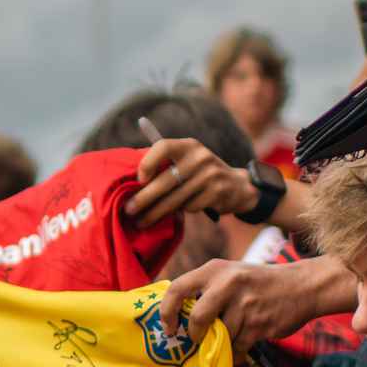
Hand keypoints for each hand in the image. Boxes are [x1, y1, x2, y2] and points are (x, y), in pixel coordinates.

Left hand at [127, 138, 256, 224]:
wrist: (237, 186)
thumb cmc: (200, 175)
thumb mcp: (187, 161)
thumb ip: (166, 164)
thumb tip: (132, 180)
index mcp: (188, 145)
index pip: (163, 146)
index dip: (148, 162)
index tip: (139, 180)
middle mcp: (200, 157)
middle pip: (166, 179)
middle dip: (144, 198)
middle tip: (129, 210)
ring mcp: (211, 174)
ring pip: (176, 198)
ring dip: (157, 213)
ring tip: (142, 221)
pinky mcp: (218, 192)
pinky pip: (190, 207)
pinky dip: (181, 212)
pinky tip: (176, 214)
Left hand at [159, 258, 340, 354]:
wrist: (302, 286)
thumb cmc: (258, 283)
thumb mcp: (230, 274)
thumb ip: (206, 289)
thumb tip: (177, 318)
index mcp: (215, 269)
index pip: (177, 288)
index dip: (167, 312)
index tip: (169, 328)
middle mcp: (228, 283)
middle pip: (198, 318)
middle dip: (195, 334)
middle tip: (198, 339)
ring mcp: (245, 304)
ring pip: (221, 335)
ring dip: (224, 342)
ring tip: (234, 334)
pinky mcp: (259, 323)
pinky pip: (238, 346)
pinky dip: (237, 351)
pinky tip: (245, 342)